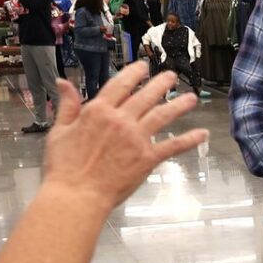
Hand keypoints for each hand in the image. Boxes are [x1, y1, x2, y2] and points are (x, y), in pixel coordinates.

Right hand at [42, 62, 207, 203]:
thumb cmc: (64, 167)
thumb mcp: (60, 131)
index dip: (134, 73)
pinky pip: (172, 146)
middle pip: (146, 95)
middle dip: (161, 84)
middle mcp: (121, 120)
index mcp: (98, 111)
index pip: (121, 84)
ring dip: (179, 105)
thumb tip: (63, 81)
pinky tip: (202, 134)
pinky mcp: (147, 158)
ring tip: (192, 98)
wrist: (77, 195)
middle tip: (172, 76)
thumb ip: (67, 105)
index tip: (143, 67)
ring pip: (162, 115)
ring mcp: (136, 138)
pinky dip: (189, 139)